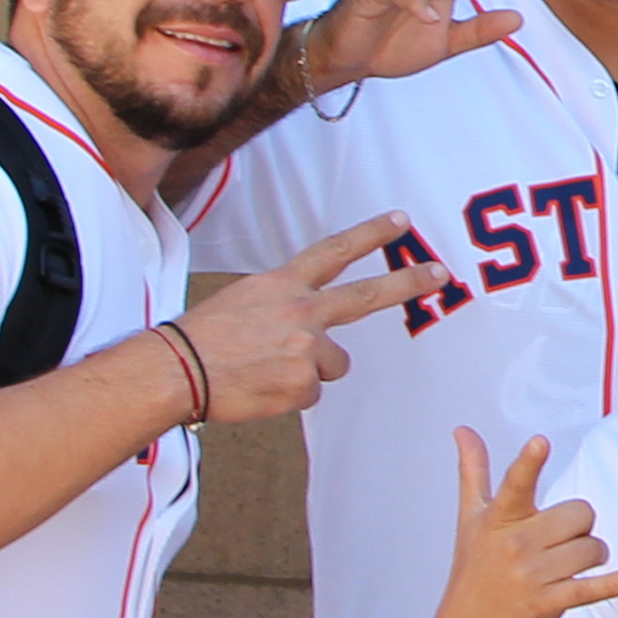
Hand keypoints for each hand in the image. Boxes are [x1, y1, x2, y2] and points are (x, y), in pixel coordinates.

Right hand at [178, 218, 445, 418]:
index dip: (370, 235)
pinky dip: (290, 395)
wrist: (178, 369)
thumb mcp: (243, 301)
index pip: (335, 251)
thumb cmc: (202, 338)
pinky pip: (311, 393)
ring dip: (308, 371)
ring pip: (332, 364)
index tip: (400, 222)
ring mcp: (308, 348)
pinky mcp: (305, 383)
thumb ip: (284, 305)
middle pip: (367, 295)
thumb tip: (308, 328)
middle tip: (439, 274)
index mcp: (284, 284)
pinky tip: (261, 387)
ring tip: (266, 369)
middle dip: (408, 281)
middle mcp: (303, 311)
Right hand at [422, 429, 617, 617]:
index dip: (529, 463)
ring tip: (564, 570)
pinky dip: (614, 583)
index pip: (516, 483)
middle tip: (559, 544)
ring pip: (592, 549)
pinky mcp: (548, 603)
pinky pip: (590, 587)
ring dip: (590, 558)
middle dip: (580, 529)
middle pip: (580, 514)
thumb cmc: (473, 571)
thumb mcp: (470, 520)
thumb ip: (473, 471)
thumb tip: (462, 428)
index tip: (539, 442)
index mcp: (498, 519)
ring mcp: (532, 575)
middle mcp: (515, 544)